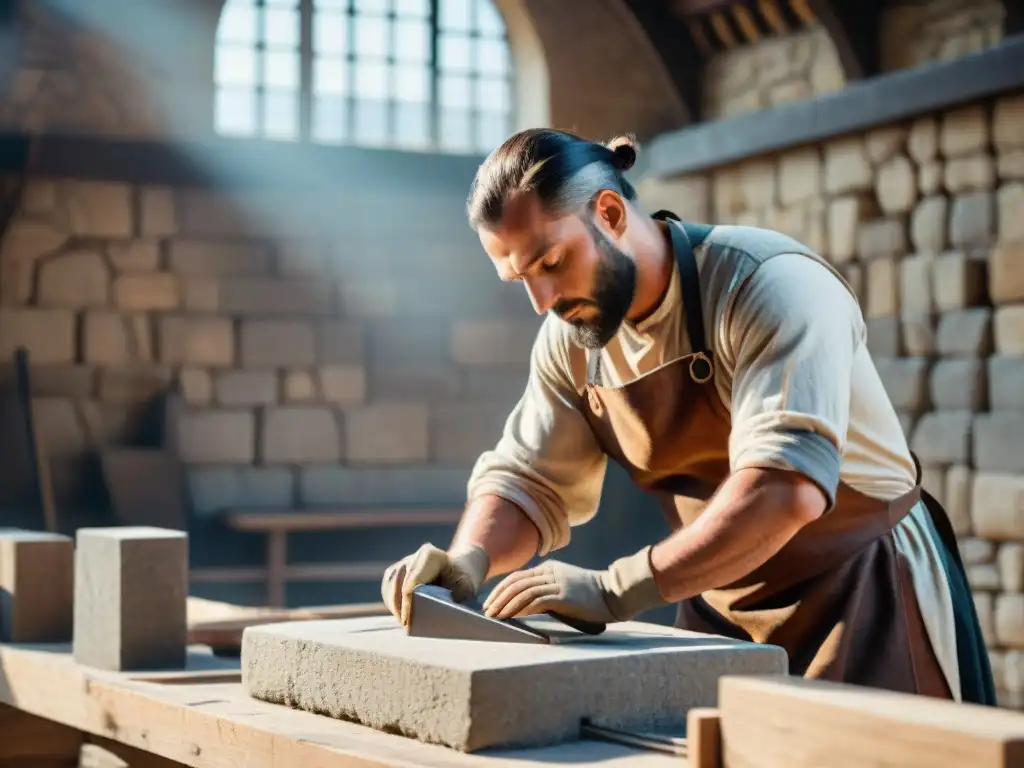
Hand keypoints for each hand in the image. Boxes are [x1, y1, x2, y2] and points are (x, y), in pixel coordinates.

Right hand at [381, 543, 489, 626]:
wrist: (459, 568)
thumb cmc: (463, 580)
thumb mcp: (466, 588)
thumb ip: (454, 598)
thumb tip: (438, 614)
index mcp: (432, 556)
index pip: (414, 580)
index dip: (408, 601)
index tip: (408, 620)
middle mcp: (415, 557)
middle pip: (399, 581)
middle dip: (399, 605)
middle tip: (404, 624)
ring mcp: (405, 562)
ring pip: (391, 582)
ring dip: (393, 603)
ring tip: (401, 622)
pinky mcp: (398, 570)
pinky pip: (388, 585)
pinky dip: (391, 600)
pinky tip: (397, 614)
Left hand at [482, 546, 667, 624]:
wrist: (614, 594)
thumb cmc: (591, 596)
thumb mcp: (566, 588)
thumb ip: (548, 591)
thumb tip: (526, 606)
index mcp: (549, 569)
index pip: (518, 577)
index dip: (501, 589)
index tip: (490, 602)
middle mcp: (550, 572)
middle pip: (516, 582)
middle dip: (498, 597)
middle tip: (486, 611)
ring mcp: (556, 582)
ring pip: (522, 590)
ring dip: (505, 604)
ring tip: (494, 616)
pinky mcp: (562, 595)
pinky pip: (535, 600)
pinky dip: (519, 608)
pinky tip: (511, 617)